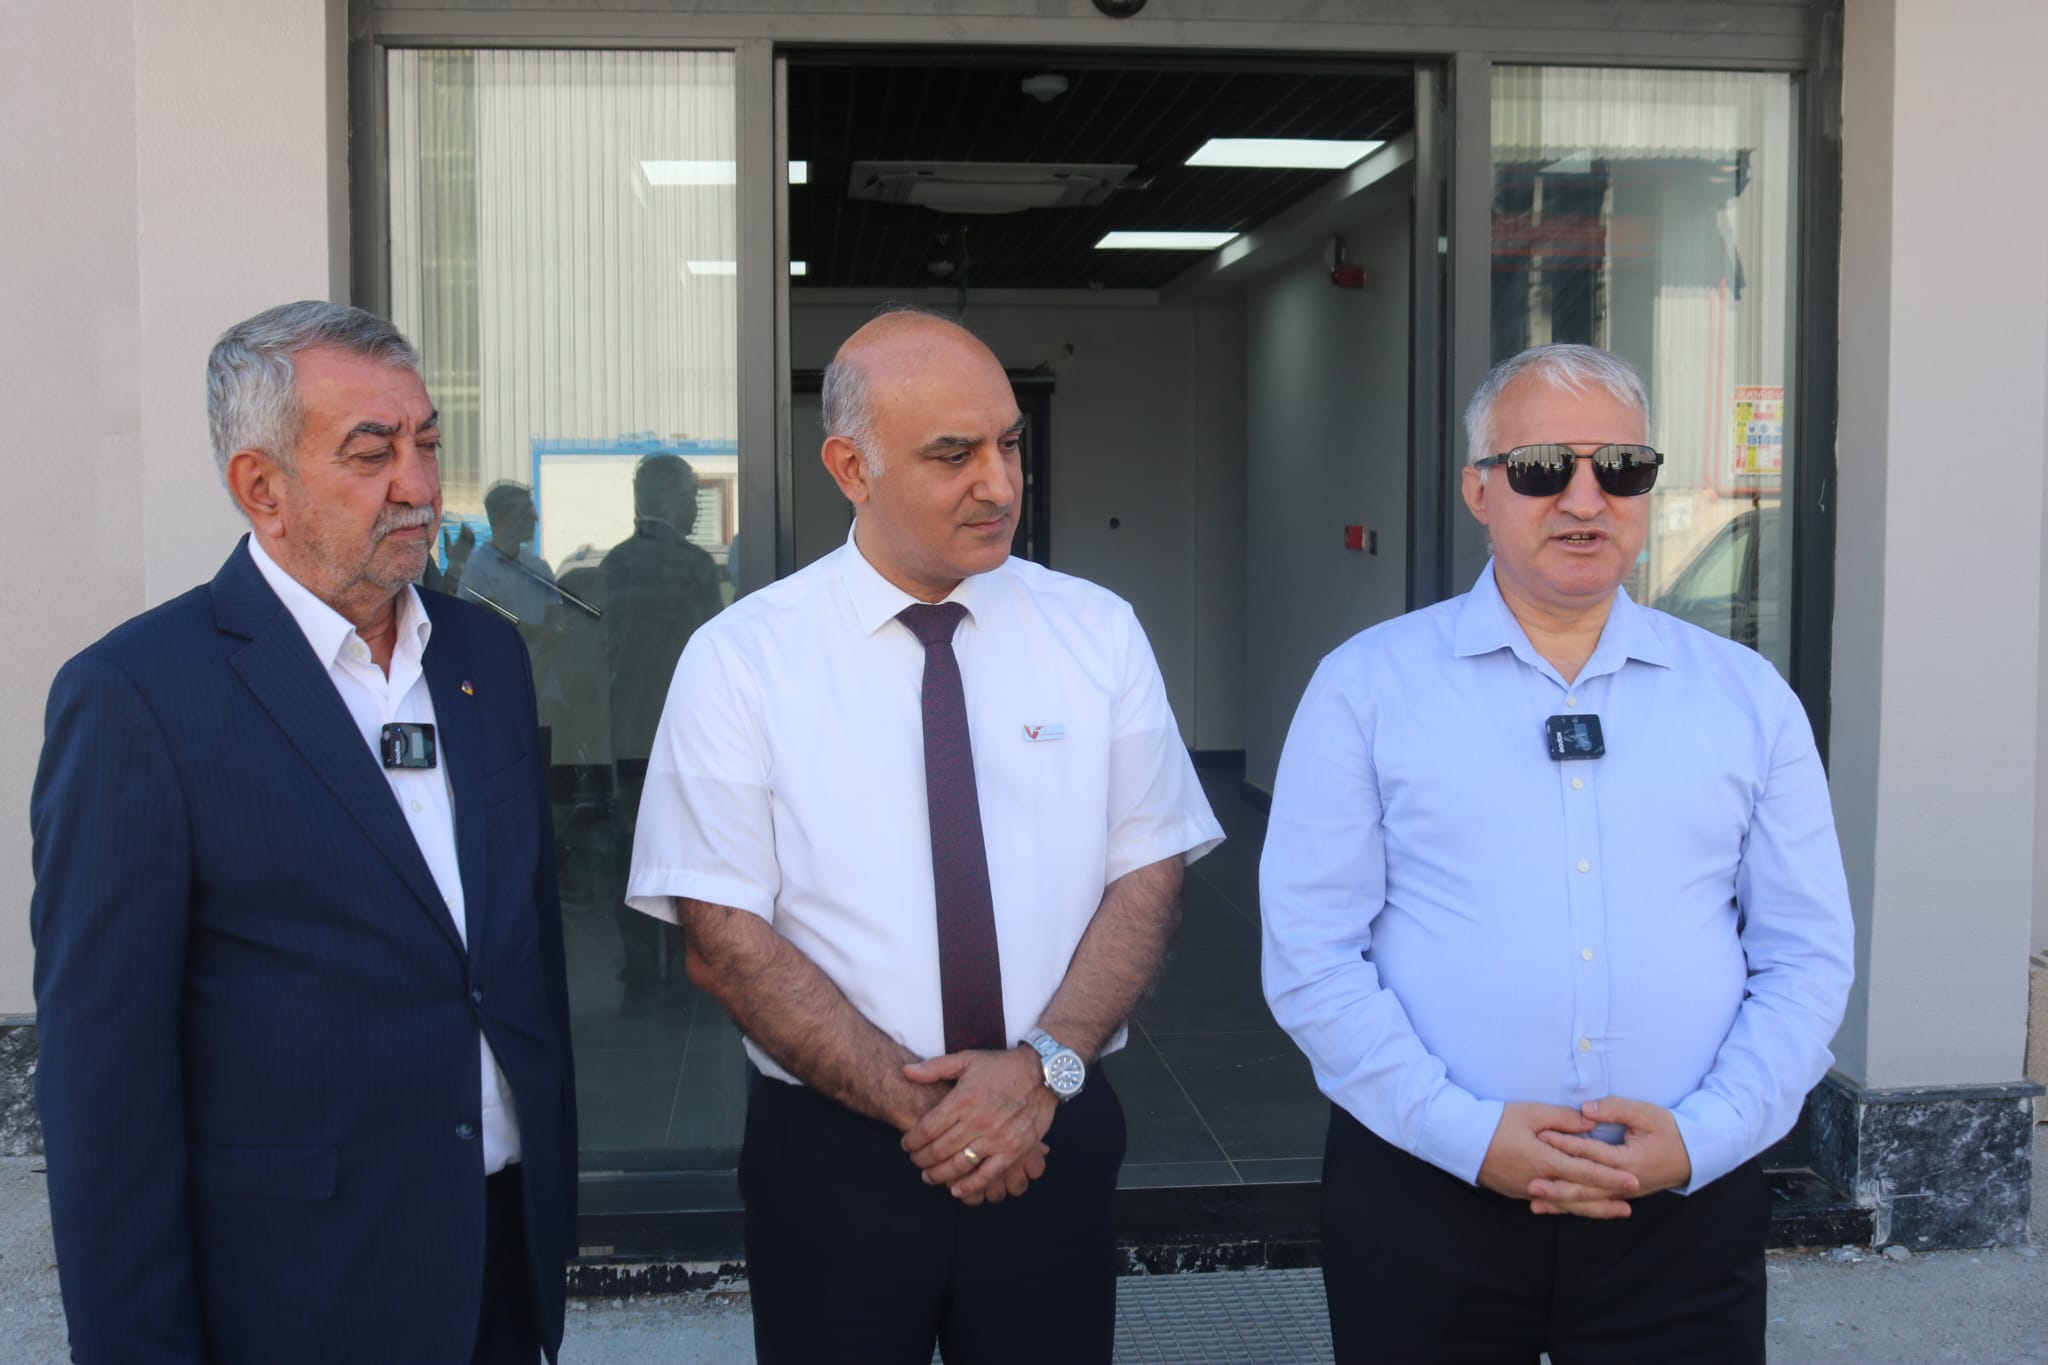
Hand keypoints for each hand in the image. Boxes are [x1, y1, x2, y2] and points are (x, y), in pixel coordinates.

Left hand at [900, 1046, 1057, 1203]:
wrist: (1043, 1073)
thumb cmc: (1002, 1066)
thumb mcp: (967, 1059)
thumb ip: (934, 1067)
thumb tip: (905, 1071)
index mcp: (963, 1100)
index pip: (927, 1129)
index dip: (912, 1141)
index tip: (906, 1145)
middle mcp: (977, 1122)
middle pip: (939, 1150)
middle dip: (921, 1160)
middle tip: (915, 1161)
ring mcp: (996, 1138)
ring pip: (959, 1165)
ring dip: (939, 1175)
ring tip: (928, 1176)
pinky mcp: (1013, 1150)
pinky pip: (987, 1175)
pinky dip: (970, 1186)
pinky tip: (956, 1190)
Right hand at [1478, 1101, 1639, 1217]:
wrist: (1461, 1139)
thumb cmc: (1496, 1122)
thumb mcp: (1531, 1113)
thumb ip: (1564, 1119)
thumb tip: (1592, 1123)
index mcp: (1546, 1160)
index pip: (1586, 1172)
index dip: (1611, 1178)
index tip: (1633, 1181)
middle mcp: (1540, 1181)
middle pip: (1580, 1195)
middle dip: (1607, 1201)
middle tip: (1631, 1206)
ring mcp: (1529, 1190)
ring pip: (1567, 1204)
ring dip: (1593, 1208)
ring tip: (1615, 1212)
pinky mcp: (1519, 1192)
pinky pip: (1551, 1202)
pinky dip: (1570, 1206)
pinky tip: (1581, 1207)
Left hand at [1531, 1096, 1691, 1216]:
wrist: (1694, 1156)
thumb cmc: (1670, 1131)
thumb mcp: (1646, 1114)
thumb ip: (1615, 1109)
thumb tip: (1585, 1110)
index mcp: (1628, 1161)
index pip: (1591, 1153)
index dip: (1566, 1144)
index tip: (1542, 1137)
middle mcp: (1624, 1183)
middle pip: (1585, 1187)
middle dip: (1557, 1186)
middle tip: (1530, 1184)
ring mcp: (1623, 1193)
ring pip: (1587, 1201)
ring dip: (1561, 1202)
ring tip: (1534, 1202)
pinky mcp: (1621, 1196)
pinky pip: (1594, 1204)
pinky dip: (1573, 1207)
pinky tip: (1553, 1208)